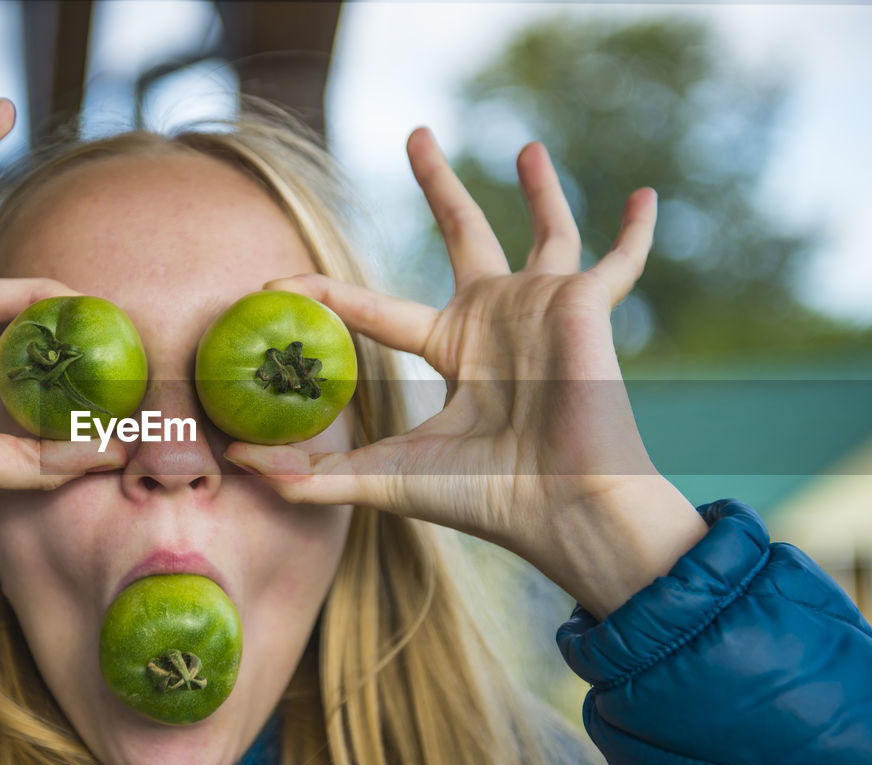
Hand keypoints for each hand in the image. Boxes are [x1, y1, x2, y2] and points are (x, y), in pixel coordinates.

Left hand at [225, 129, 705, 616]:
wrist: (560, 507)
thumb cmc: (482, 496)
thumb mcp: (385, 477)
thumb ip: (313, 473)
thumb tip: (237, 464)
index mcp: (449, 349)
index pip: (373, 308)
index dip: (325, 294)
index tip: (277, 280)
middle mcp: (495, 320)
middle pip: (463, 233)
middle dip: (440, 184)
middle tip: (416, 136)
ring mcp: (544, 308)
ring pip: (547, 232)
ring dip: (541, 190)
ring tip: (529, 146)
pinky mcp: (588, 305)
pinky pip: (621, 261)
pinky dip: (636, 233)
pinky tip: (648, 195)